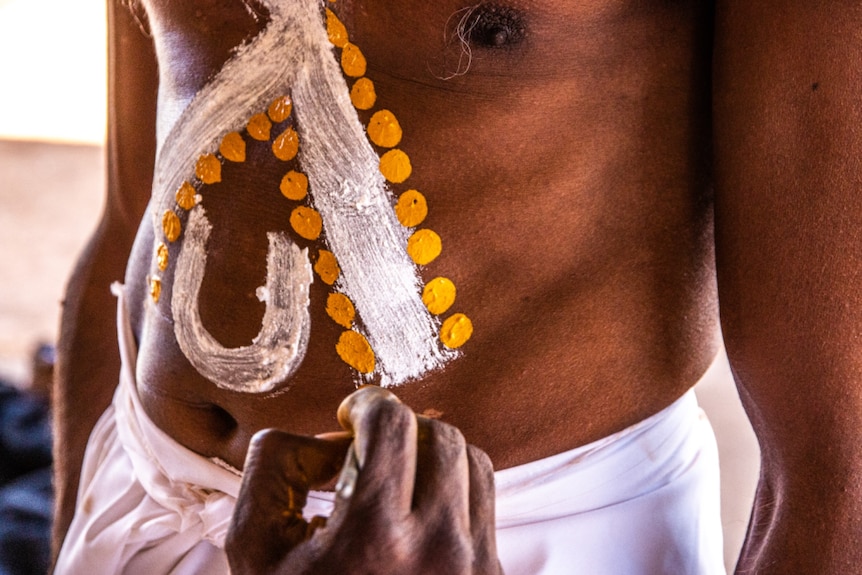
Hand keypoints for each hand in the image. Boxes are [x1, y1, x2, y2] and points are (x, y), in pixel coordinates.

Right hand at [226, 386, 501, 574]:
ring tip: (398, 478)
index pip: (393, 424)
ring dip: (432, 454)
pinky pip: (486, 500)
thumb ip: (272, 470)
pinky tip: (418, 512)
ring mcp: (475, 565)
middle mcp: (439, 547)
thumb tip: (323, 435)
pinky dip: (453, 488)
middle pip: (440, 435)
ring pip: (471, 461)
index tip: (354, 415)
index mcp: (376, 536)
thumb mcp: (257, 551)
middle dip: (402, 428)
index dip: (370, 405)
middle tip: (370, 450)